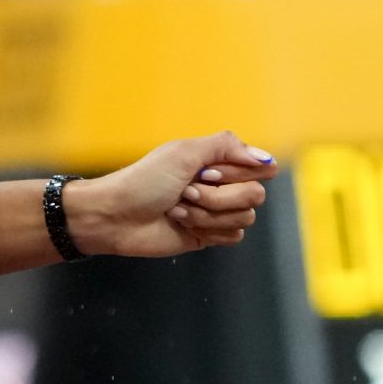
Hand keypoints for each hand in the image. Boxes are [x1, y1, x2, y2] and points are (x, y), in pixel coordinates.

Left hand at [71, 130, 277, 257]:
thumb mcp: (182, 152)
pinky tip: (180, 223)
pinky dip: (205, 229)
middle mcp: (221, 184)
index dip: (237, 172)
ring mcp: (216, 210)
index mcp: (217, 160)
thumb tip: (266, 158)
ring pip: (245, 218)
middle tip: (185, 191)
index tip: (205, 171)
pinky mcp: (210, 235)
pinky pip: (233, 237)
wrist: (117, 216)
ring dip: (206, 213)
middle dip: (217, 196)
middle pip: (256, 195)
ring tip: (177, 208)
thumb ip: (226, 146)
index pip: (260, 166)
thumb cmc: (144, 180)